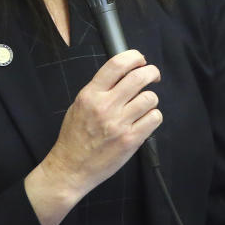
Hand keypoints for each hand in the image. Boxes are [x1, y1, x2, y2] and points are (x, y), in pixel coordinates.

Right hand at [25, 49, 161, 224]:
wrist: (71, 168)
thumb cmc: (74, 137)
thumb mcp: (79, 105)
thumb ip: (99, 89)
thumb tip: (123, 73)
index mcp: (90, 95)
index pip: (116, 64)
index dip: (134, 57)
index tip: (140, 60)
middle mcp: (105, 106)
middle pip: (139, 77)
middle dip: (151, 72)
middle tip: (153, 75)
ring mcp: (119, 124)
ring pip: (150, 98)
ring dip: (151, 98)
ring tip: (144, 104)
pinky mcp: (131, 140)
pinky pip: (154, 118)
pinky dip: (153, 116)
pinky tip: (145, 119)